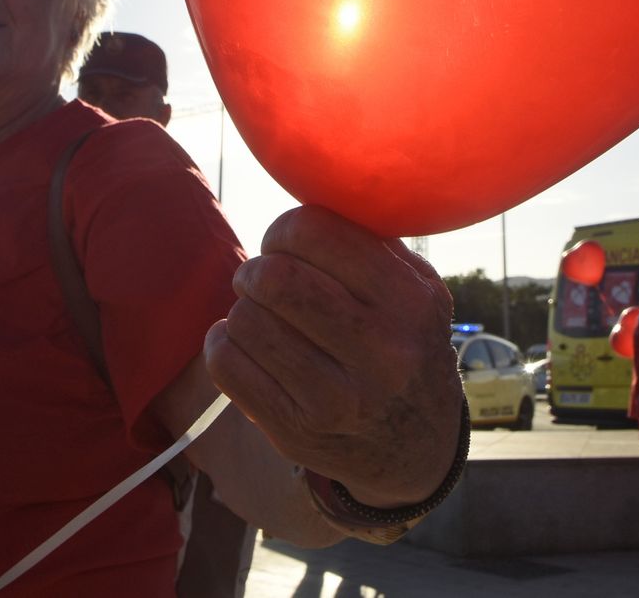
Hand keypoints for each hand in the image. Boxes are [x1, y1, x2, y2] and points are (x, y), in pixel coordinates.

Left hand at [202, 206, 462, 509]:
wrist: (416, 450)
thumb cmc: (404, 347)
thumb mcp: (417, 292)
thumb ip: (372, 242)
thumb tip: (311, 188)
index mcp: (409, 302)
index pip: (315, 232)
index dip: (283, 230)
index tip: (284, 244)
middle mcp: (380, 351)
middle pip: (274, 278)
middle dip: (256, 270)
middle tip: (261, 278)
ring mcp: (336, 398)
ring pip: (245, 320)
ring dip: (242, 310)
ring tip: (260, 316)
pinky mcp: (295, 430)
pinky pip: (226, 363)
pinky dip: (221, 344)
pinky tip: (243, 345)